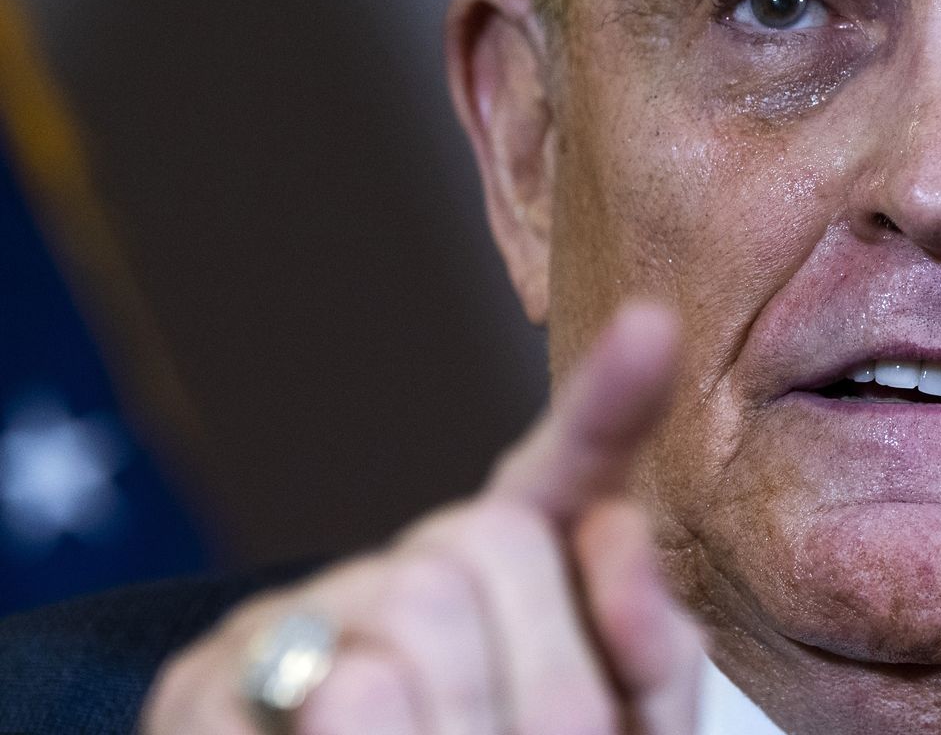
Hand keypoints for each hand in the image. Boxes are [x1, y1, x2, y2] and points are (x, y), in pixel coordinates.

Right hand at [141, 303, 704, 733]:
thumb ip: (646, 649)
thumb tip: (617, 526)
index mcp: (518, 587)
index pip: (570, 472)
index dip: (611, 404)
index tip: (653, 327)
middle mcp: (409, 577)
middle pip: (492, 540)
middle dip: (552, 676)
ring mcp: (301, 622)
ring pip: (412, 615)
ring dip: (463, 729)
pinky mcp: (206, 683)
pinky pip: (327, 697)